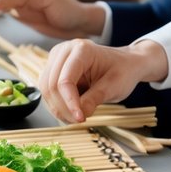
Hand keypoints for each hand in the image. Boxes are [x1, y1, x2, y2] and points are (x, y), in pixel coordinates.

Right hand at [40, 38, 167, 122]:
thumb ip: (96, 98)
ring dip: (58, 108)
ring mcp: (56, 59)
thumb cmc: (122, 70)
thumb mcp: (115, 86)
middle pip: (51, 85)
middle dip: (63, 108)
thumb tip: (80, 114)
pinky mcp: (54, 69)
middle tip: (79, 121)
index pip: (65, 80)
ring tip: (77, 117)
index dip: (69, 103)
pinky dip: (57, 104)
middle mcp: (64, 51)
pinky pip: (48, 90)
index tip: (81, 119)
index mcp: (81, 49)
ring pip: (45, 89)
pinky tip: (72, 111)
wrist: (124, 64)